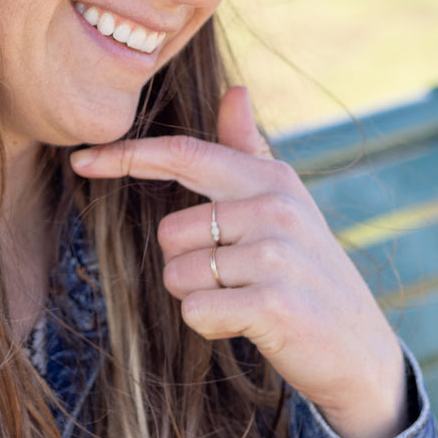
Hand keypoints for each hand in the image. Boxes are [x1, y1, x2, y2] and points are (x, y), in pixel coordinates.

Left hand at [69, 86, 408, 437]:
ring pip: (178, 274)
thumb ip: (248, 147)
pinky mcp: (275, 305)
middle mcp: (273, 207)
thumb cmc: (305, 267)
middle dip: (185, 262)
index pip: (182, 154)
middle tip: (234, 277)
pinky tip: (248, 325)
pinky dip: (210, 325)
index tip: (80, 159)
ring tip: (244, 298)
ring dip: (198, 296)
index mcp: (268, 177)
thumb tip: (235, 89)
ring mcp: (276, 255)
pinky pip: (196, 311)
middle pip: (169, 231)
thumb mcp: (282, 201)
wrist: (358, 348)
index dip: (127, 156)